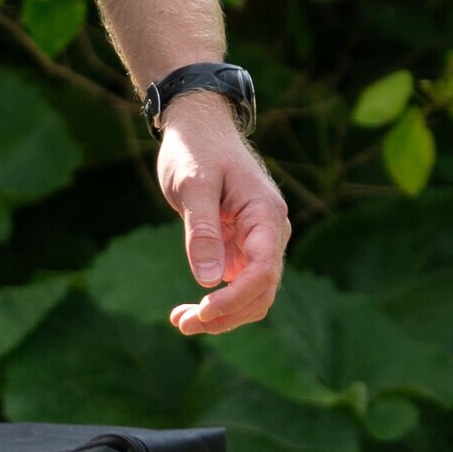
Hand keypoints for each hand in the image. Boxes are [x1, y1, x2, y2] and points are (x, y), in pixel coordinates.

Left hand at [153, 94, 286, 333]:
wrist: (198, 127)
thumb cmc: (196, 148)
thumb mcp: (193, 185)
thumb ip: (202, 231)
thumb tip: (209, 280)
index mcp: (266, 214)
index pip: (264, 269)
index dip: (236, 297)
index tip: (203, 310)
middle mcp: (270, 231)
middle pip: (262, 290)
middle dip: (227, 314)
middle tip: (183, 324)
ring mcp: (258, 241)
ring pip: (253, 293)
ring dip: (223, 315)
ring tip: (182, 322)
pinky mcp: (241, 247)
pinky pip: (238, 284)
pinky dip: (218, 301)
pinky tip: (189, 310)